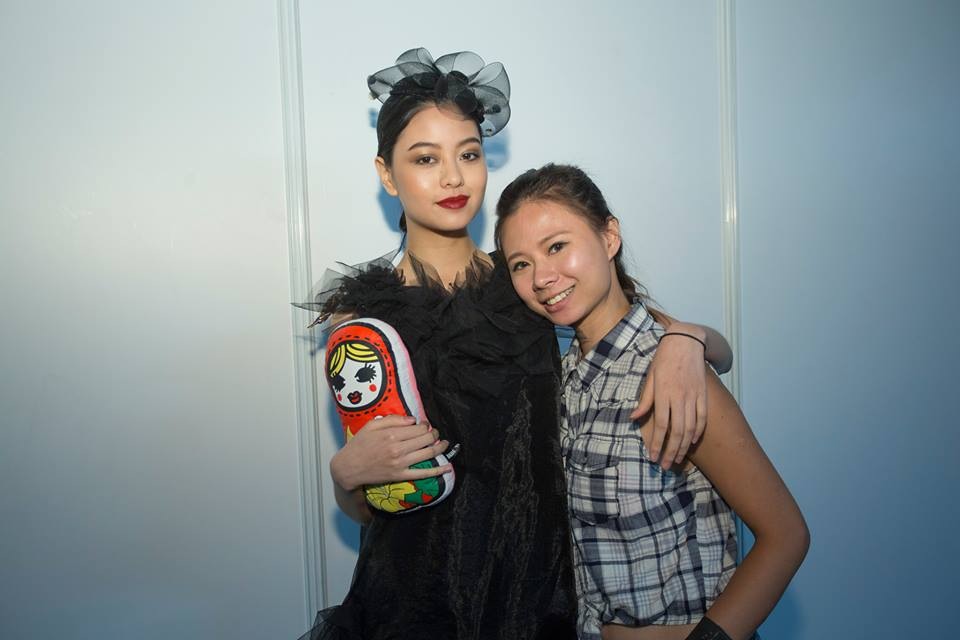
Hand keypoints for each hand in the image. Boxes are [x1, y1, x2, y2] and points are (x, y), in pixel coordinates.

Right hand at [330, 415, 450, 490]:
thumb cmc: (359, 445)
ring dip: (440, 447)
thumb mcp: (372, 426)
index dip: (425, 425)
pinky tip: (447, 467)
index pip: (418, 428)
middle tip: (435, 433)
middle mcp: (398, 448)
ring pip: (428, 453)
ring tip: (444, 443)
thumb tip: (412, 420)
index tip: (425, 425)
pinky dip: (437, 470)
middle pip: (426, 439)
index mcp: (391, 434)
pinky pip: (423, 474)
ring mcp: (400, 463)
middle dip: (434, 434)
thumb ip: (392, 419)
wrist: (349, 468)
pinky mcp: (400, 475)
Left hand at [631, 326, 707, 468]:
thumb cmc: (663, 360)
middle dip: (671, 451)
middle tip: (665, 465)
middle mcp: (680, 398)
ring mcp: (693, 397)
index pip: (661, 425)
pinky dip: (698, 432)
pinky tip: (692, 441)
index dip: (657, 444)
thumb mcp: (650, 377)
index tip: (653, 457)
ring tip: (677, 459)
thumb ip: (645, 399)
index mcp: (664, 394)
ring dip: (684, 446)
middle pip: (677, 432)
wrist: (686, 342)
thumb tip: (634, 417)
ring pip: (690, 428)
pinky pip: (702, 418)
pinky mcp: (703, 395)